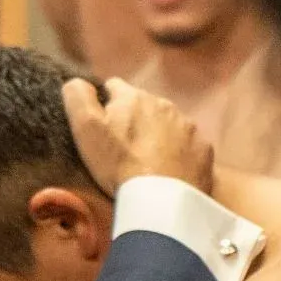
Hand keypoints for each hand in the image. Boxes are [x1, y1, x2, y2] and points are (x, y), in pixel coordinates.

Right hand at [63, 77, 213, 195]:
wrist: (162, 199)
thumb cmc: (119, 163)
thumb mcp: (86, 129)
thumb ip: (77, 97)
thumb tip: (76, 81)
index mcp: (133, 97)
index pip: (114, 86)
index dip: (105, 103)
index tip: (102, 125)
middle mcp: (164, 104)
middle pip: (144, 105)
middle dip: (135, 120)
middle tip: (124, 149)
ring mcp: (188, 126)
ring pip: (169, 123)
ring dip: (158, 136)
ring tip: (149, 163)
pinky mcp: (204, 149)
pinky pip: (190, 145)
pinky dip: (180, 154)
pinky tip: (170, 172)